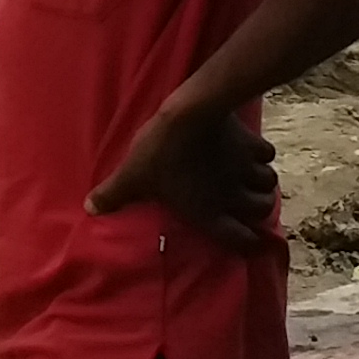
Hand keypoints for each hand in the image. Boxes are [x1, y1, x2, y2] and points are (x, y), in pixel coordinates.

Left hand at [86, 101, 275, 248]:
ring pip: (268, 184)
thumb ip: (114, 196)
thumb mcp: (133, 177)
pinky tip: (251, 151)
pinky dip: (261, 155)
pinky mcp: (252, 144)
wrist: (191, 115)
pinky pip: (266, 154)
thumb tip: (90, 209)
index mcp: (209, 213)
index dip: (247, 243)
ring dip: (262, 184)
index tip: (249, 239)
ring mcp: (246, 170)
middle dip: (257, 210)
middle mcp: (234, 197)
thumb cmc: (160, 154)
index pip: (240, 240)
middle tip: (248, 204)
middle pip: (260, 211)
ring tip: (252, 180)